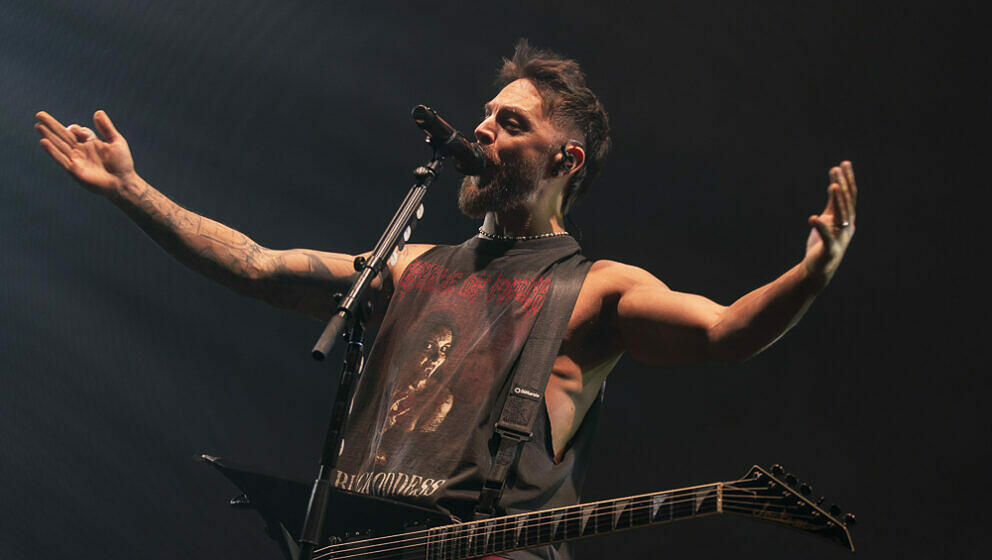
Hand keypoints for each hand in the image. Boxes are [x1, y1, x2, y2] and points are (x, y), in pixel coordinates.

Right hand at [35, 110, 134, 194]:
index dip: (77, 128)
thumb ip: (106, 128)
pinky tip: (44, 142)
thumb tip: (98, 112)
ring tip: (38, 125)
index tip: (84, 133)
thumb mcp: (116, 141)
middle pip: (62, 135)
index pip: (76, 131)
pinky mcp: (74, 170)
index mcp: (90, 143)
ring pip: (59, 145)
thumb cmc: (122, 163)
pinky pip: (60, 159)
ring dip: (49, 135)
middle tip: (39, 114)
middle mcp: (80, 150)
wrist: (123, 182)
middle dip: (51, 125)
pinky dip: (52, 151)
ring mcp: (76, 160)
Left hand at [803, 161, 857, 286]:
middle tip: (836, 169)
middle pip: (846, 202)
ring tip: (832, 186)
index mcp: (847, 218)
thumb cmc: (823, 243)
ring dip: (837, 200)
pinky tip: (812, 218)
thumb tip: (835, 184)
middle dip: (842, 184)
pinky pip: (827, 236)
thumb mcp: (828, 219)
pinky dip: (820, 227)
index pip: (849, 195)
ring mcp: (840, 238)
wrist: (818, 268)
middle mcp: (847, 226)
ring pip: (841, 216)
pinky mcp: (830, 249)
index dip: (848, 179)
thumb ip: (832, 204)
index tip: (844, 163)